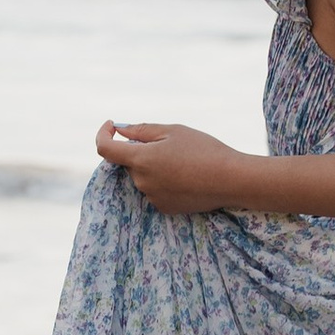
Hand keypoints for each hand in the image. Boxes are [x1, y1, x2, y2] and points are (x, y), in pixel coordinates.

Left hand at [95, 119, 250, 215]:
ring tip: (184, 161)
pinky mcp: (165, 208)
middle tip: (168, 143)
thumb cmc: (203, 149)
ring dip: (153, 167)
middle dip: (140, 151)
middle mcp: (141, 182)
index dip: (103, 134)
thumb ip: (141, 130)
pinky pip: (155, 190)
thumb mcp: (173, 131)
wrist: (231, 180)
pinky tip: (187, 177)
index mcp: (140, 160)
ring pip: (144, 176)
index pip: (105, 149)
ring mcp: (152, 197)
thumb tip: (120, 130)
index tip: (111, 126)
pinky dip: (163, 181)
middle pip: (129, 162)